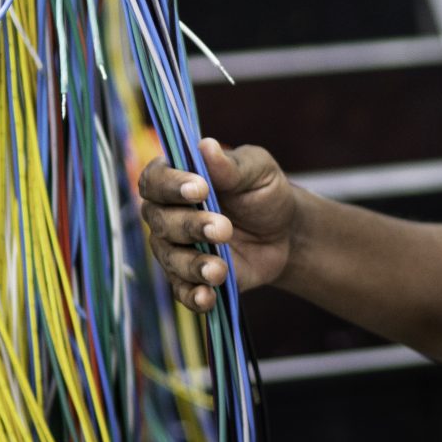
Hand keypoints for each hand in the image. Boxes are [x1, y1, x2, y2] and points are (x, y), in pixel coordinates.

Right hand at [137, 139, 301, 309]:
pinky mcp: (191, 279)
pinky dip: (193, 296)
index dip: (171, 185)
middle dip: (190, 226)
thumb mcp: (257, 171)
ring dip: (193, 264)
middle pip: (161, 221)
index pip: (154, 180)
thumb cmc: (264, 192)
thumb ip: (231, 165)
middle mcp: (167, 215)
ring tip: (219, 269)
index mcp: (177, 180)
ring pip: (170, 258)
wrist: (286, 233)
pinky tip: (207, 297)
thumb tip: (206, 145)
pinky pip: (182, 291)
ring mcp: (176, 249)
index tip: (200, 188)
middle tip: (223, 228)